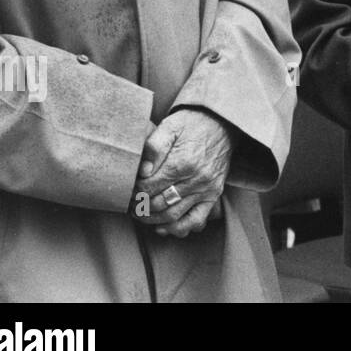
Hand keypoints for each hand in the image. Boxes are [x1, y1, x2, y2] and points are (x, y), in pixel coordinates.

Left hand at [133, 109, 234, 237]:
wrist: (223, 122)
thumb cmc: (192, 124)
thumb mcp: (170, 126)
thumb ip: (154, 147)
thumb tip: (142, 171)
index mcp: (183, 162)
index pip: (148, 187)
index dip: (133, 191)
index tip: (127, 189)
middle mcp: (196, 179)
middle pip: (158, 204)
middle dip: (139, 206)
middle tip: (130, 203)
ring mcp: (207, 189)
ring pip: (173, 216)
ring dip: (152, 219)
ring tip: (141, 214)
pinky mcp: (214, 194)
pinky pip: (195, 220)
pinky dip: (177, 228)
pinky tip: (163, 227)